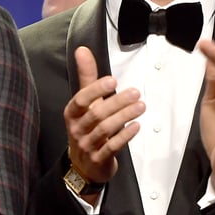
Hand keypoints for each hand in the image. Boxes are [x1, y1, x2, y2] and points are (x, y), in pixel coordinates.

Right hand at [63, 46, 143, 184]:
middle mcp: (77, 129)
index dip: (96, 90)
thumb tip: (82, 49)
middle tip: (136, 92)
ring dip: (124, 116)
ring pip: (105, 129)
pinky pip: (112, 147)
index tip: (113, 80)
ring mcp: (87, 145)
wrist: (84, 165)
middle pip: (96, 114)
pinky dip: (125, 136)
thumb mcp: (85, 103)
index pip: (80, 100)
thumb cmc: (87, 126)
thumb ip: (86, 77)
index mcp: (72, 113)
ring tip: (141, 106)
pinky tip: (137, 126)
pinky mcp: (99, 159)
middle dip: (117, 102)